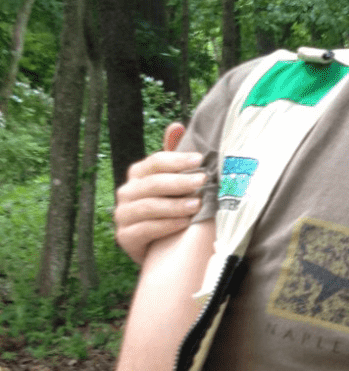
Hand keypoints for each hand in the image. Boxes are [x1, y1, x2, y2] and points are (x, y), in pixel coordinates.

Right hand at [114, 123, 204, 264]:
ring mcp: (123, 215)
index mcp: (138, 174)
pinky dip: (167, 225)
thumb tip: (176, 126)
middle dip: (180, 181)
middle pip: (154, 183)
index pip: (156, 162)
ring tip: (198, 204)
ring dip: (176, 205)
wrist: (160, 244)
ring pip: (149, 206)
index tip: (200, 159)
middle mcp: (126, 192)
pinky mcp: (125, 237)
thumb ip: (173, 155)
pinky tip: (185, 223)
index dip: (178, 159)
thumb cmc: (169, 206)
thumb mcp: (173, 181)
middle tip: (203, 180)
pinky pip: (145, 229)